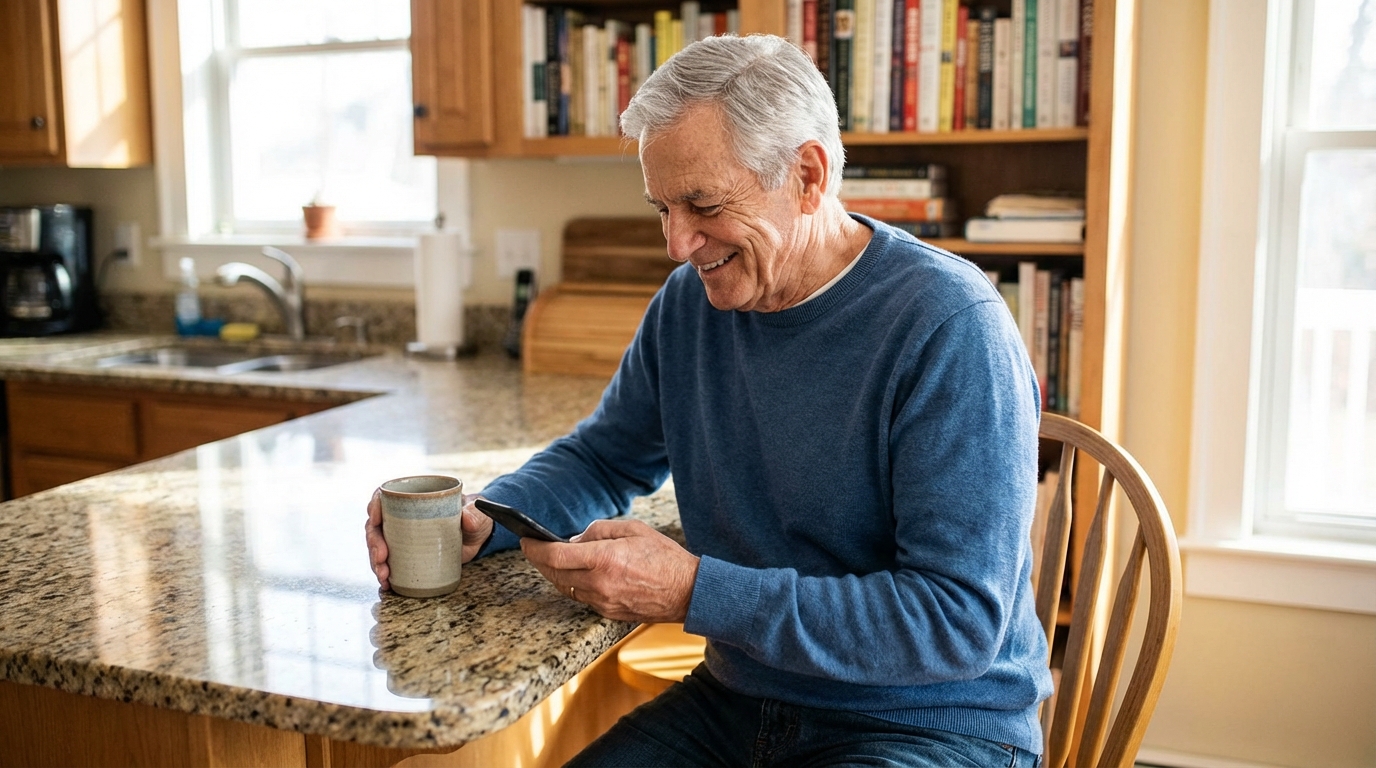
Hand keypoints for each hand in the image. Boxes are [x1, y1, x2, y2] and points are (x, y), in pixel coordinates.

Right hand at [366, 490, 494, 590]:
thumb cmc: (475, 517)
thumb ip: (475, 514)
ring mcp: (403, 537)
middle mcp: (403, 517)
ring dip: (375, 561)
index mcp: (415, 499)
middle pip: (377, 525)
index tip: (375, 518)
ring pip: (378, 546)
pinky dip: (383, 573)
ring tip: (384, 575)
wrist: (479, 537)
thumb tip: (466, 519)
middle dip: (374, 542)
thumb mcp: (478, 513)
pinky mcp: (407, 555)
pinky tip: (386, 583)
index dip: (375, 505)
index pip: (386, 496)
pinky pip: (388, 562)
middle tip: (382, 557)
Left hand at [521, 519, 699, 622]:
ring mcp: (603, 601)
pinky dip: (571, 584)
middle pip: (554, 574)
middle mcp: (599, 583)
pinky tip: (572, 574)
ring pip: (565, 587)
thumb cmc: (664, 557)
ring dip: (553, 574)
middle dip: (538, 560)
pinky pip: (580, 597)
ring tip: (549, 559)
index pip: (556, 555)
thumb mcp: (633, 529)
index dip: (535, 548)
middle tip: (532, 548)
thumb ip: (600, 530)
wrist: (688, 592)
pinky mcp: (608, 612)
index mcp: (605, 559)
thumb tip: (575, 538)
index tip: (525, 540)